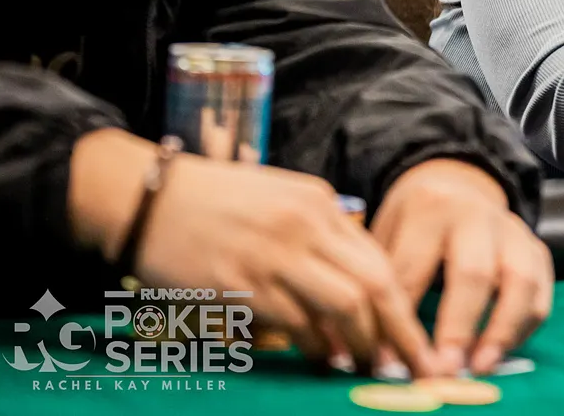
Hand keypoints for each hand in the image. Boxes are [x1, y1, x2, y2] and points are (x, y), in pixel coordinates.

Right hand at [70, 130, 438, 375]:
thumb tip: (358, 281)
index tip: (414, 336)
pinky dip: (316, 345)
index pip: (378, 257)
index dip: (401, 303)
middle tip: (411, 364)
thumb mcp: (281, 198)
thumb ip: (320, 232)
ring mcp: (274, 256)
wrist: (149, 199)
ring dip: (361, 343)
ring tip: (366, 365)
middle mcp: (305, 226)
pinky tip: (323, 358)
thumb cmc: (216, 203)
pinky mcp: (240, 285)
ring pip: (343, 306)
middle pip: (374, 284)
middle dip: (399, 331)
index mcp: (319, 202)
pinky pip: (295, 323)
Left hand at [371, 159, 553, 375]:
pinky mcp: (536, 248)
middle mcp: (477, 214)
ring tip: (480, 367)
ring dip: (502, 330)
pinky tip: (500, 351)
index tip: (396, 363)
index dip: (403, 322)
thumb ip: (383, 286)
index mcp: (429, 208)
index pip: (413, 271)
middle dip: (458, 327)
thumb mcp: (385, 236)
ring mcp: (513, 230)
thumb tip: (381, 354)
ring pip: (521, 280)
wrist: (455, 183)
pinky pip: (541, 290)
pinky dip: (524, 325)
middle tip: (444, 370)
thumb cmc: (412, 222)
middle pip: (473, 272)